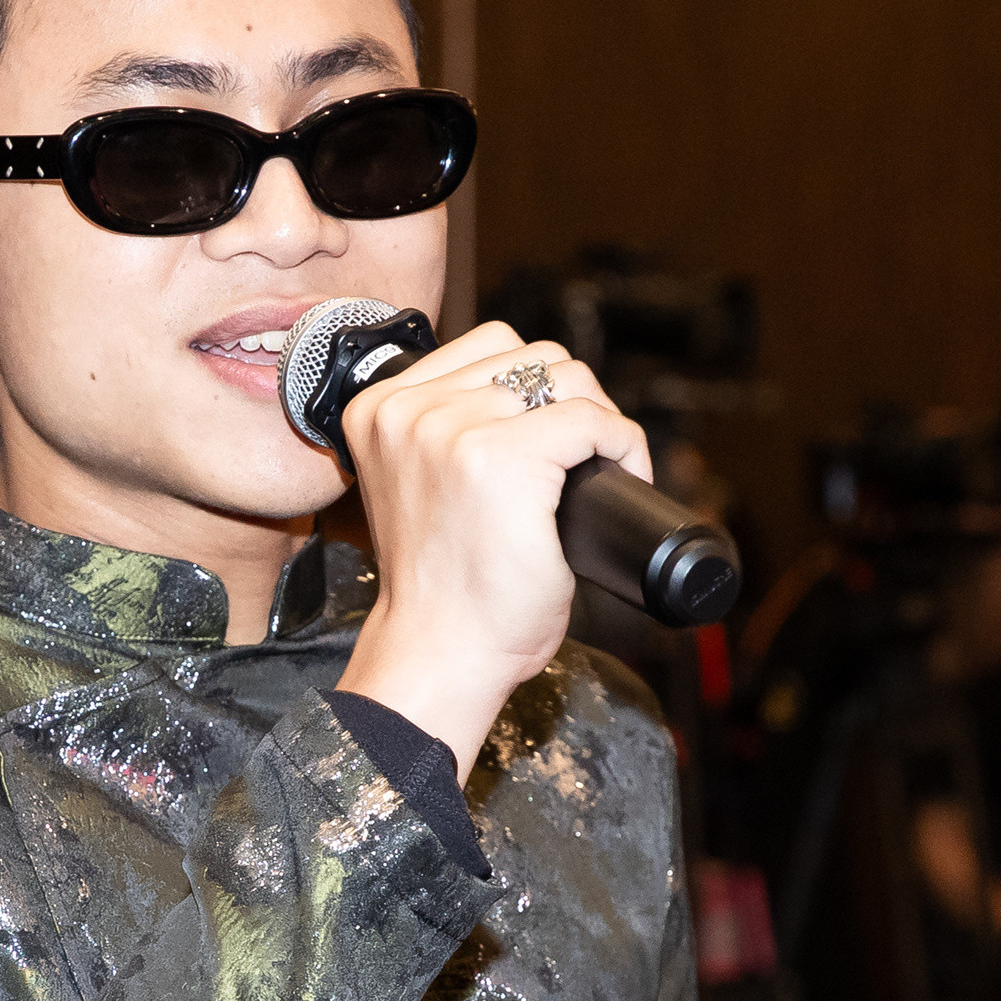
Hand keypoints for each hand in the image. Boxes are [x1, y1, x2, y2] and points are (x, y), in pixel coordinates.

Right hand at [335, 322, 652, 779]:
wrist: (439, 653)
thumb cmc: (439, 591)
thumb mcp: (420, 486)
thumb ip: (446, 433)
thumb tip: (524, 394)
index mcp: (376, 410)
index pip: (484, 346)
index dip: (531, 389)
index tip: (546, 440)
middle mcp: (407, 411)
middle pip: (530, 354)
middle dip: (569, 401)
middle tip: (580, 460)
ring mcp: (453, 431)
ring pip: (567, 378)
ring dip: (597, 419)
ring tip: (597, 469)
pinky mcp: (505, 459)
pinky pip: (593, 421)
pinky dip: (624, 447)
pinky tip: (620, 479)